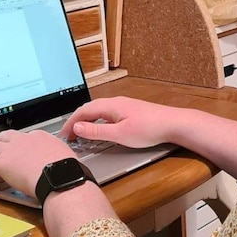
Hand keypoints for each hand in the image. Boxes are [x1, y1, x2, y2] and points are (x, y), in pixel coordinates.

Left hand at [0, 129, 74, 197]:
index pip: (24, 136)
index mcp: (39, 136)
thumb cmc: (65, 168)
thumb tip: (58, 158)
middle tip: (0, 152)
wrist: (59, 176)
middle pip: (4, 137)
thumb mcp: (63, 153)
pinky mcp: (2, 163)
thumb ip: (55, 152)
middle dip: (0, 143)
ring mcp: (11, 150)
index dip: (20, 144)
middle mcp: (23, 140)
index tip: (20, 151)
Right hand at [60, 97, 180, 149]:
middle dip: (76, 121)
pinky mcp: (130, 110)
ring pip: (98, 110)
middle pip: (89, 108)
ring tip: (80, 132)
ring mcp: (124, 105)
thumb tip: (78, 127)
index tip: (63, 135)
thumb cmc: (150, 129)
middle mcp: (116, 102)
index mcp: (110, 105)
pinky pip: (107, 113)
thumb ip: (97, 131)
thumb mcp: (119, 134)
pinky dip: (97, 120)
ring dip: (87, 120)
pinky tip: (100, 128)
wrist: (173, 124)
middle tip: (68, 134)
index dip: (70, 123)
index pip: (83, 111)